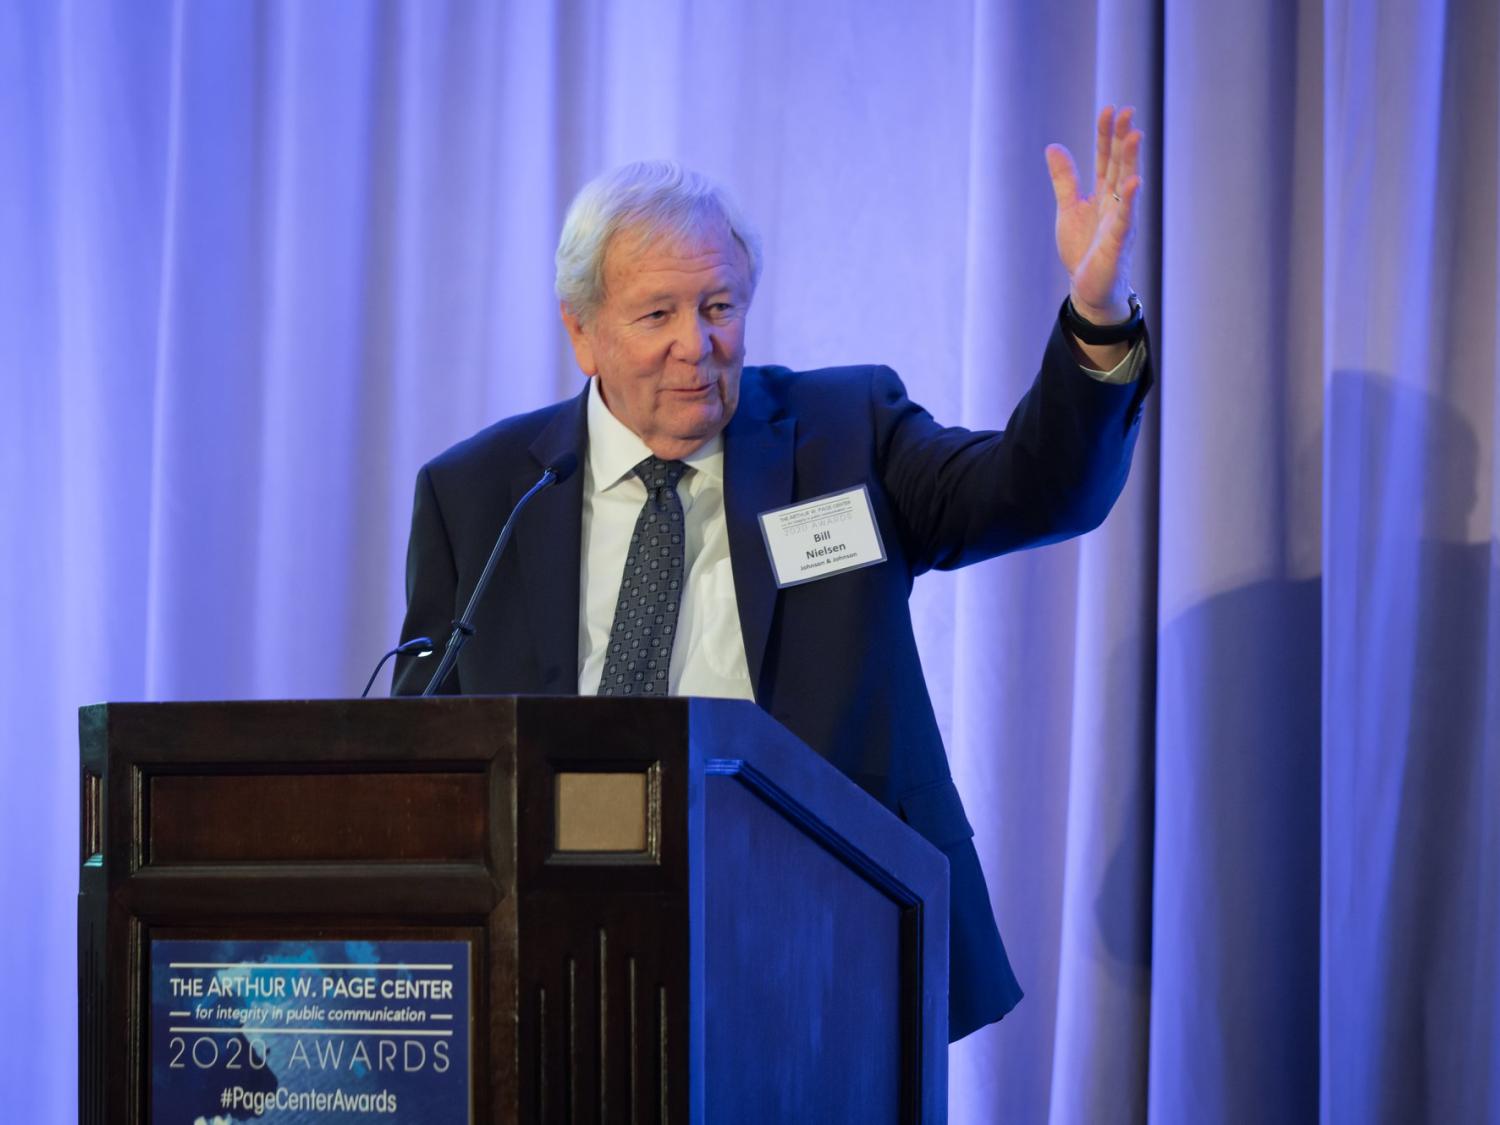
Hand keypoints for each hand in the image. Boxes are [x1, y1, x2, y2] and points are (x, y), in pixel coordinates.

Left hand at [1045, 105, 1142, 324]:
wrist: (1088, 289)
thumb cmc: (1082, 249)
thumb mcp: (1068, 208)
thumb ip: (1065, 179)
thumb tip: (1053, 146)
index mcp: (1103, 194)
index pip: (1106, 159)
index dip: (1107, 135)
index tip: (1109, 110)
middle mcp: (1116, 203)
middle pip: (1120, 165)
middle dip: (1123, 139)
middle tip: (1127, 111)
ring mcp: (1119, 221)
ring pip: (1127, 186)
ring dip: (1131, 161)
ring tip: (1135, 135)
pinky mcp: (1118, 242)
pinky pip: (1126, 218)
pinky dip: (1130, 200)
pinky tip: (1135, 182)